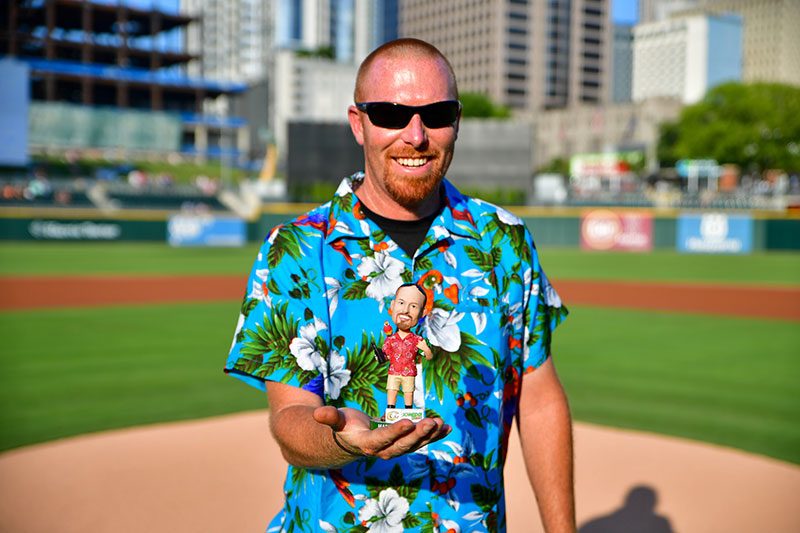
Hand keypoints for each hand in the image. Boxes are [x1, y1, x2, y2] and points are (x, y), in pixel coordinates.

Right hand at [313, 405, 450, 459]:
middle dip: (417, 435)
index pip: (381, 440)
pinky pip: (420, 440)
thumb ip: (329, 417)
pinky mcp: (403, 443)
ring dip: (429, 435)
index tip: (407, 422)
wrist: (349, 441)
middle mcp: (382, 450)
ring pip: (414, 444)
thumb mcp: (336, 420)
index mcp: (366, 444)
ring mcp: (395, 448)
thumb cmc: (343, 426)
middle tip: (431, 422)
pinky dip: (433, 435)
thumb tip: (317, 412)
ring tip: (441, 424)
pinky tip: (446, 428)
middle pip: (402, 445)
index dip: (394, 433)